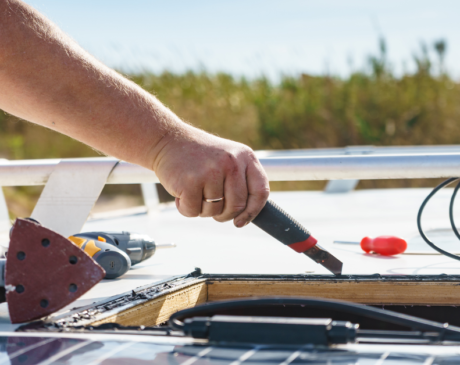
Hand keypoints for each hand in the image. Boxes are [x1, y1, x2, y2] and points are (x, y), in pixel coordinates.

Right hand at [151, 124, 269, 226]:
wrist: (167, 139)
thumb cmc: (199, 156)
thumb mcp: (228, 158)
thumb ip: (241, 181)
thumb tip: (246, 215)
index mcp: (245, 156)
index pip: (260, 191)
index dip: (252, 211)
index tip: (240, 221)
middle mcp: (231, 162)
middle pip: (237, 206)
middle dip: (223, 214)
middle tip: (210, 206)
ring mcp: (211, 171)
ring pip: (215, 211)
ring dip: (202, 209)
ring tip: (194, 190)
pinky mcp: (190, 181)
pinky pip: (193, 211)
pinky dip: (185, 208)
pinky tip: (182, 191)